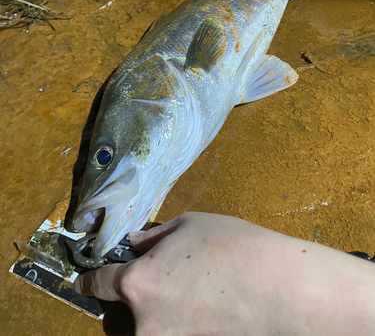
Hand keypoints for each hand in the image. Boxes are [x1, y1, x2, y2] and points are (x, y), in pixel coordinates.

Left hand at [74, 212, 374, 335]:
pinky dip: (191, 322)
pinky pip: (180, 333)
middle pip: (131, 308)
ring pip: (157, 325)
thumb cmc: (235, 247)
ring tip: (206, 294)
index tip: (82, 280)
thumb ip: (155, 237)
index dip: (88, 279)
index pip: (98, 283)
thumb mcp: (191, 226)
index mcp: (138, 283)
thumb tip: (136, 244)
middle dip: (146, 294)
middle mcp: (145, 322)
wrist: (282, 289)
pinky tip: (216, 308)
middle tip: (178, 279)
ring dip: (171, 311)